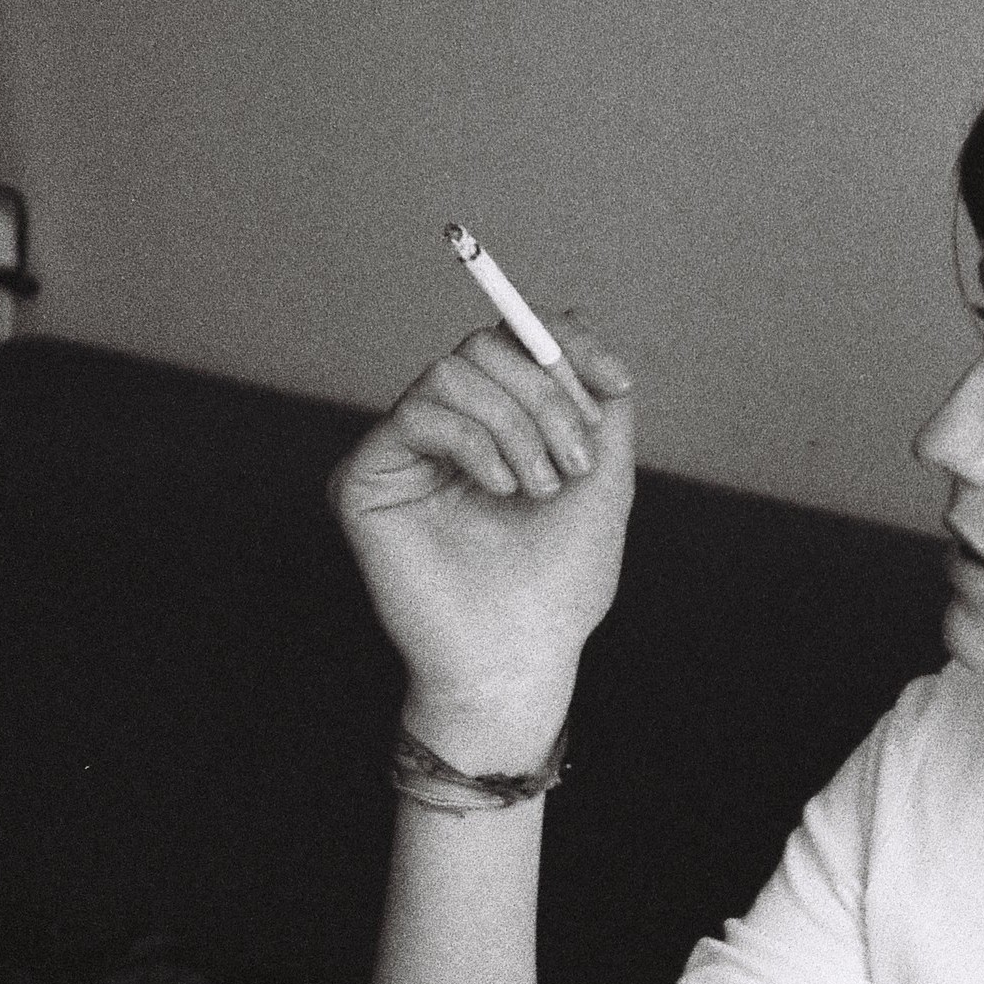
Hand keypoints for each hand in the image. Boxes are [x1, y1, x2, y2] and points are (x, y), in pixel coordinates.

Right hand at [334, 310, 638, 735]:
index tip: (617, 384)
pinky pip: (417, 412)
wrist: (518, 659)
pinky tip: (501, 489)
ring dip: (516, 422)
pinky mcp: (365, 476)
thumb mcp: (602, 482)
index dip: (566, 345)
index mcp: (497, 427)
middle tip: (577, 456)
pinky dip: (474, 441)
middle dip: (547, 393)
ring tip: (540, 486)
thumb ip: (599, 405)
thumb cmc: (559, 586)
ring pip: (453, 371)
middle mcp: (446, 429)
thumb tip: (576, 325)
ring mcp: (404, 450)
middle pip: (485, 346)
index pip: (517, 345)